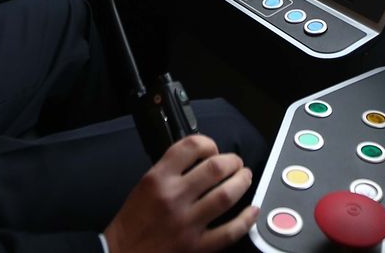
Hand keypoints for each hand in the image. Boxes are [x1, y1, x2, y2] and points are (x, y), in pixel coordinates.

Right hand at [104, 135, 257, 252]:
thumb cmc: (132, 223)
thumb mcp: (144, 186)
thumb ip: (170, 171)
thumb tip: (201, 160)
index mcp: (157, 179)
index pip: (190, 147)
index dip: (208, 143)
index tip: (213, 149)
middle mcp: (173, 198)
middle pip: (215, 168)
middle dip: (233, 162)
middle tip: (237, 163)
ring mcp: (187, 223)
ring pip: (226, 195)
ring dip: (242, 183)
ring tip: (246, 178)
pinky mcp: (197, 247)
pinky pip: (229, 232)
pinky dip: (246, 220)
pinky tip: (252, 211)